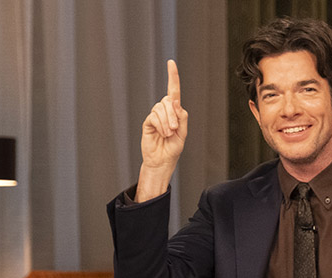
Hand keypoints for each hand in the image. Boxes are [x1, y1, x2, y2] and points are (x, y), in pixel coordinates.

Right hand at [135, 59, 188, 202]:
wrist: (162, 161)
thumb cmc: (173, 148)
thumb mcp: (183, 132)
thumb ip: (181, 116)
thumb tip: (175, 101)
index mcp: (175, 111)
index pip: (174, 90)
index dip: (172, 76)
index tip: (171, 63)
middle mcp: (164, 110)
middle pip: (169, 101)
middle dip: (173, 115)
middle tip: (174, 130)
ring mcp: (155, 116)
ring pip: (161, 108)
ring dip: (167, 122)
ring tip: (168, 134)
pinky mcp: (148, 122)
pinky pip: (154, 117)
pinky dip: (160, 125)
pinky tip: (161, 133)